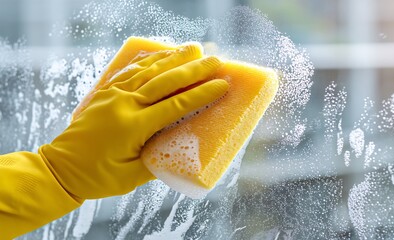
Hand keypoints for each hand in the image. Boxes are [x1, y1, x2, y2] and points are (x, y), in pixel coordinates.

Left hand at [39, 44, 228, 198]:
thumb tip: (184, 151)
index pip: (175, 105)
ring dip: (172, 58)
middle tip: (214, 60)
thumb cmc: (98, 177)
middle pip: (165, 81)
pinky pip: (130, 72)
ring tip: (192, 49)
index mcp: (133, 126)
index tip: (221, 85)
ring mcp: (112, 95)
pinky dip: (147, 61)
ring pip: (148, 71)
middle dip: (192, 70)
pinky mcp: (105, 93)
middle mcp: (124, 105)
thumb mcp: (133, 176)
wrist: (60, 169)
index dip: (201, 94)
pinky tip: (159, 55)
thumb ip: (160, 161)